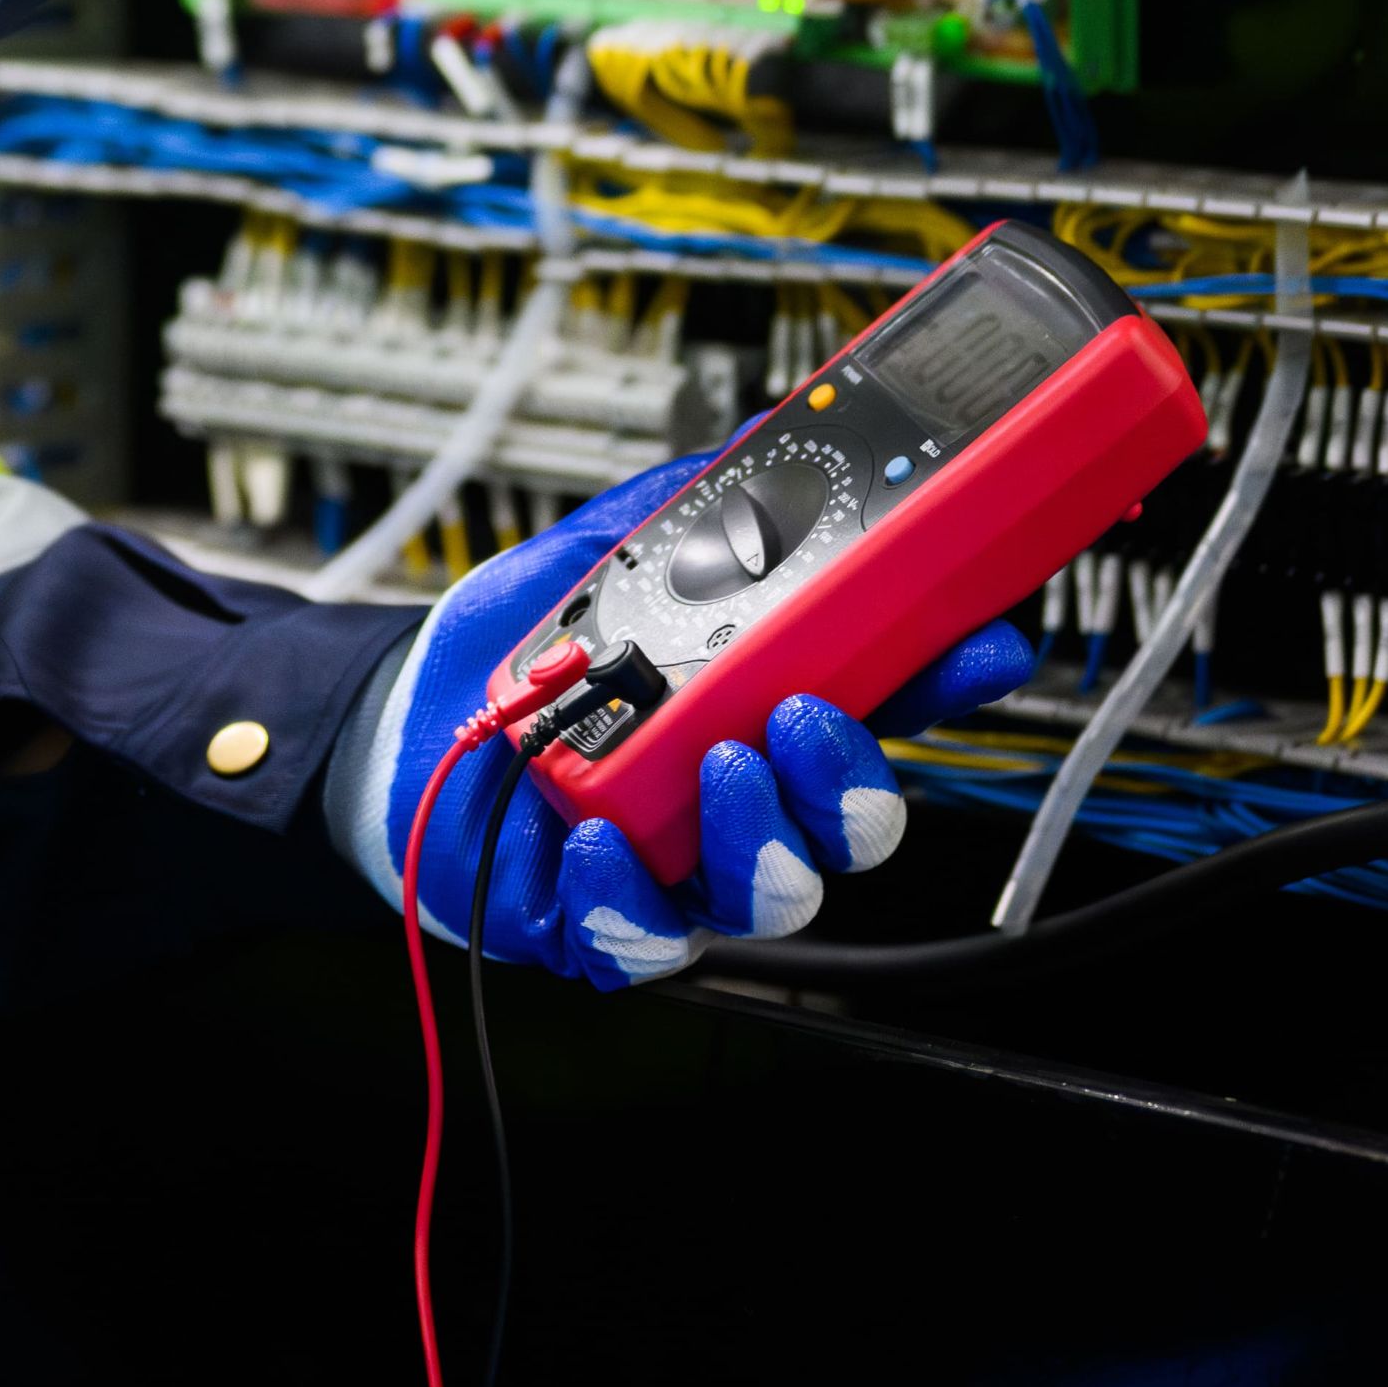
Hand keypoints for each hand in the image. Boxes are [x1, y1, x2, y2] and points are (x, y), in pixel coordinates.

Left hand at [324, 455, 1035, 985]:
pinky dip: (634, 897)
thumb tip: (769, 447)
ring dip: (764, 833)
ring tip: (718, 763)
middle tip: (806, 717)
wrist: (405, 720)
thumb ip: (692, 509)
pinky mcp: (606, 918)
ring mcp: (680, 864)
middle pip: (854, 823)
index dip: (944, 678)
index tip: (982, 642)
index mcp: (764, 707)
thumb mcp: (607, 553)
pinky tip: (601, 839)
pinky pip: (650, 939)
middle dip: (854, 780)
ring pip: (777, 892)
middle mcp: (740, 795)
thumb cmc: (519, 652)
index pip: (886, 704)